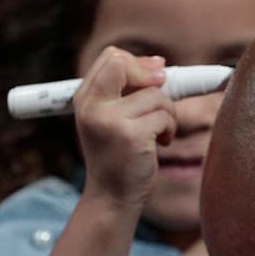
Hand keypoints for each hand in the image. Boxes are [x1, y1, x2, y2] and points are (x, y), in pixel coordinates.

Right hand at [73, 47, 174, 211]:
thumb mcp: (111, 118)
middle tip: (160, 101)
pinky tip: (161, 143)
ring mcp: (110, 121)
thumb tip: (159, 63)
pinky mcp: (131, 136)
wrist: (111, 197)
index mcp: (84, 99)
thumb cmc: (117, 156)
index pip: (111, 58)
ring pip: (155, 94)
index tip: (156, 77)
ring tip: (158, 132)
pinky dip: (170, 128)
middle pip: (124, 64)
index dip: (138, 62)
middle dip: (151, 76)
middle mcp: (92, 106)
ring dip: (167, 113)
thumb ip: (127, 91)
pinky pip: (164, 115)